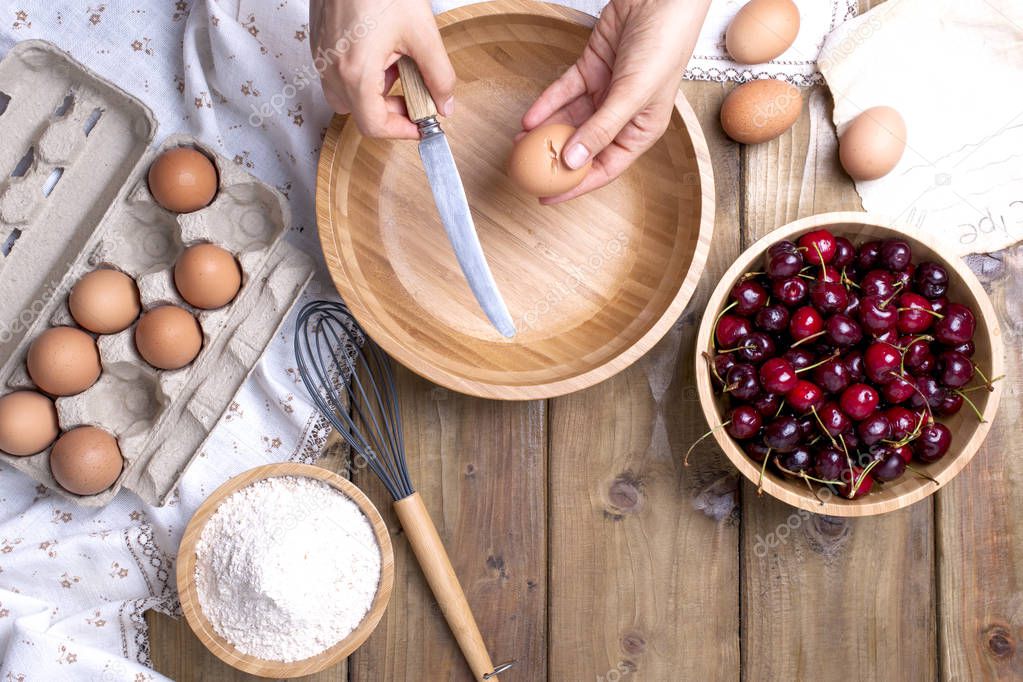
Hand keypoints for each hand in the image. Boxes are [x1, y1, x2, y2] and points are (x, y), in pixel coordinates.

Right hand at [310, 0, 454, 138]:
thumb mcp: (422, 33)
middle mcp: (331, 69)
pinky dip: (363, 74)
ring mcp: (322, 57)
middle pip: (360, 114)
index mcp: (354, 72)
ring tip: (398, 65)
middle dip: (390, 109)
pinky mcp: (320, 44)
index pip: (374, 125)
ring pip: (348, 96)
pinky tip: (382, 50)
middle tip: (415, 93)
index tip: (421, 124)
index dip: (402, 131)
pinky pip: (340, 74)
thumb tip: (445, 103)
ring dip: (376, 91)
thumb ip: (438, 75)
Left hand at [522, 0, 710, 202]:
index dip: (575, 185)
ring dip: (544, 132)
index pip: (604, 168)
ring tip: (519, 144)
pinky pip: (563, 93)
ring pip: (568, 119)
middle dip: (553, 159)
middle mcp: (622, 115)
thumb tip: (572, 161)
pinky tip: (528, 118)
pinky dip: (546, 104)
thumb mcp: (632, 94)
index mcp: (641, 130)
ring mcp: (605, 92)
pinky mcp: (591, 69)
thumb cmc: (664, 44)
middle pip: (582, 146)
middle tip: (527, 170)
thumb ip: (601, 129)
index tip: (547, 196)